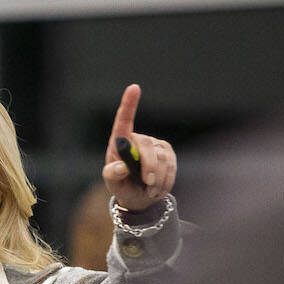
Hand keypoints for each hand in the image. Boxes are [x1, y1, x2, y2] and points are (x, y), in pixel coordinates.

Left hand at [102, 84, 175, 211]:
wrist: (139, 196)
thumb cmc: (122, 185)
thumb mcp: (112, 183)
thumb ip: (112, 174)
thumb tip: (121, 166)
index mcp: (121, 142)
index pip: (124, 120)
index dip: (129, 104)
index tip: (134, 87)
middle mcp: (139, 139)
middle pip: (147, 145)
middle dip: (148, 166)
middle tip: (147, 183)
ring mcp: (155, 145)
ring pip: (162, 158)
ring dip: (156, 178)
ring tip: (149, 190)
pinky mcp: (168, 153)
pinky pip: (171, 166)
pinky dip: (165, 181)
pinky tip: (157, 189)